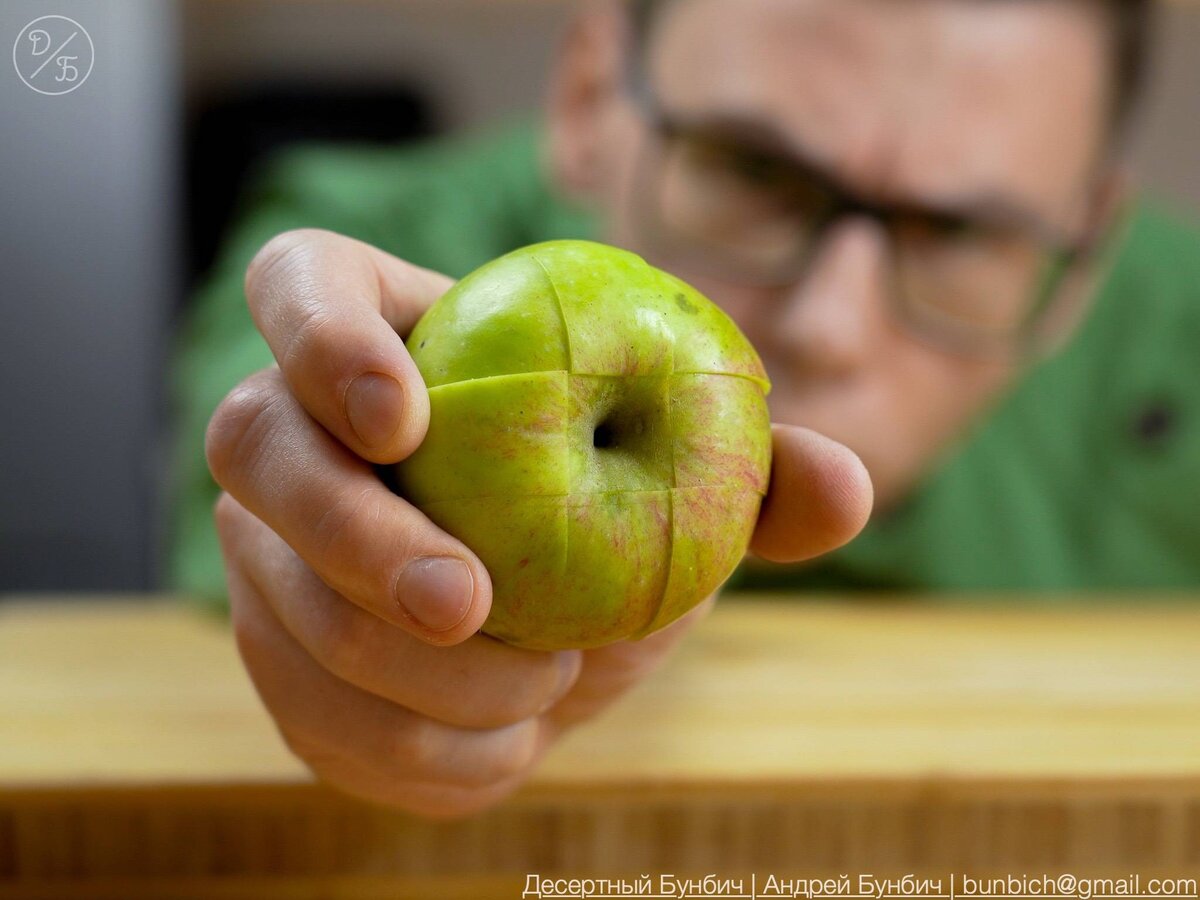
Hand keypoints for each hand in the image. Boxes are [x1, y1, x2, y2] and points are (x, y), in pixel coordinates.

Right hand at [206, 229, 871, 817]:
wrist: (555, 613)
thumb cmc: (615, 504)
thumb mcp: (686, 474)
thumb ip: (755, 472)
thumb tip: (842, 491)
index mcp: (385, 340)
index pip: (299, 287)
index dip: (323, 338)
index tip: (408, 418)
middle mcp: (300, 432)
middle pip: (254, 447)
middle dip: (349, 535)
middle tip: (468, 603)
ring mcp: (272, 549)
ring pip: (277, 605)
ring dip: (404, 673)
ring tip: (544, 687)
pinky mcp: (282, 657)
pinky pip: (310, 715)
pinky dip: (415, 748)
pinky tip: (509, 746)